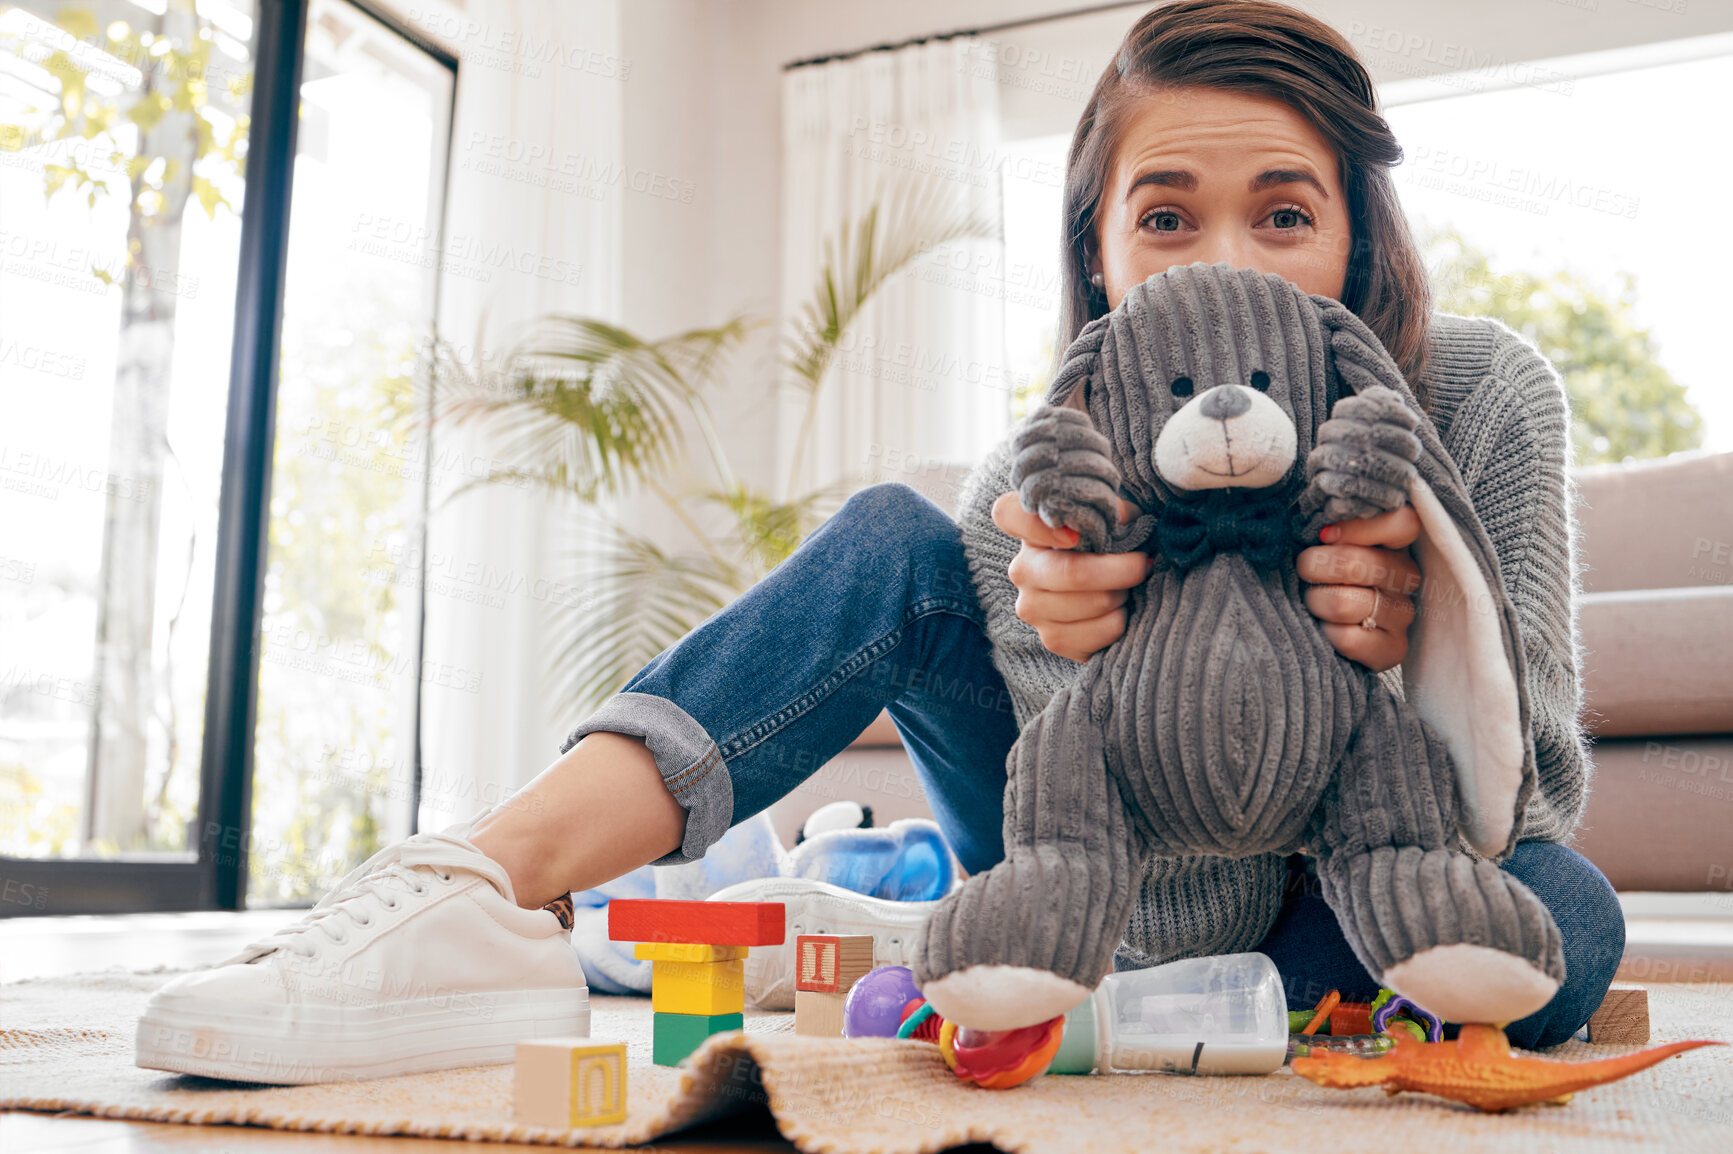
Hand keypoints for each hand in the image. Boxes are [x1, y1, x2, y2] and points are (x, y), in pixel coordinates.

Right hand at [997, 490, 1148, 662]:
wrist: (1109, 590)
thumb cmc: (1107, 544)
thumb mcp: (1109, 516)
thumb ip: (1110, 508)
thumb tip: (1120, 518)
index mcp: (1030, 531)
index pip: (1007, 515)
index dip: (1038, 525)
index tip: (1075, 535)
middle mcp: (1021, 570)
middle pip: (1071, 572)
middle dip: (1120, 570)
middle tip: (1142, 563)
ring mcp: (1032, 608)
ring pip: (1094, 603)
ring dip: (1122, 595)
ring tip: (1124, 588)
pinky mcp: (1052, 639)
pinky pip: (1099, 633)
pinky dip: (1120, 622)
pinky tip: (1116, 611)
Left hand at [1297, 506, 1420, 671]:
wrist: (1327, 629)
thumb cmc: (1324, 576)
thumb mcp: (1326, 543)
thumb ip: (1328, 525)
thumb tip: (1317, 510)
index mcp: (1397, 543)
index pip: (1404, 523)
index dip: (1359, 528)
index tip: (1323, 536)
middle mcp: (1408, 577)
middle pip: (1359, 563)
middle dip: (1315, 566)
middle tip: (1305, 571)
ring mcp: (1405, 614)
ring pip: (1344, 603)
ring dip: (1316, 602)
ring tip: (1315, 602)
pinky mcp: (1395, 649)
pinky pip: (1347, 638)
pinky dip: (1325, 633)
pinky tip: (1327, 629)